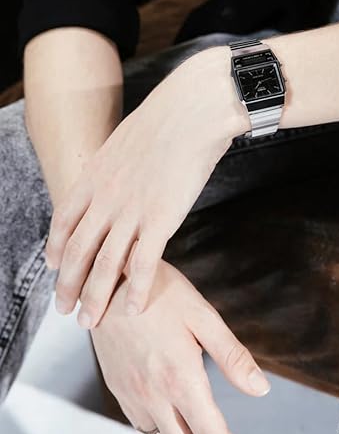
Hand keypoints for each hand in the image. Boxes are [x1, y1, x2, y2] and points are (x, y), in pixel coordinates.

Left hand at [45, 46, 249, 326]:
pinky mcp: (161, 221)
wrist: (190, 112)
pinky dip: (136, 290)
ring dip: (95, 298)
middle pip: (77, 252)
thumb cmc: (163, 122)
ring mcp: (130, 212)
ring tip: (90, 321)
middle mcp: (105, 199)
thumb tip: (116, 177)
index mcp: (93, 177)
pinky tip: (133, 309)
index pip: (64, 222)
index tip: (54, 269)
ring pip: (105, 265)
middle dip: (68, 285)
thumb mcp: (124, 141)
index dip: (55, 250)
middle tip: (64, 310)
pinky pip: (143, 264)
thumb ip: (113, 166)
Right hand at [91, 260, 270, 433]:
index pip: (209, 433)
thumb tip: (259, 388)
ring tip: (192, 416)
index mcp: (180, 379)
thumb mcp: (202, 317)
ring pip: (158, 433)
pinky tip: (164, 401)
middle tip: (215, 425)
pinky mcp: (114, 385)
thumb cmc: (160, 294)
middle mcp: (153, 394)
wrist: (111, 280)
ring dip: (178, 431)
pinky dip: (155, 420)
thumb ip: (231, 357)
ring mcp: (130, 392)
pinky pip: (137, 419)